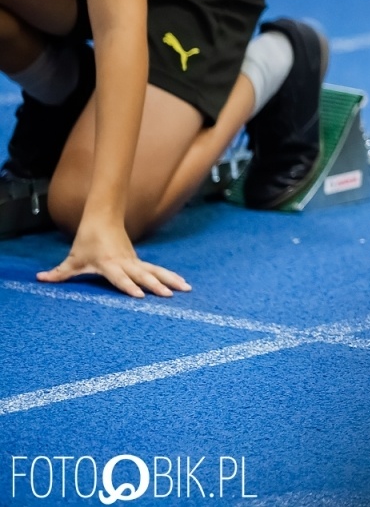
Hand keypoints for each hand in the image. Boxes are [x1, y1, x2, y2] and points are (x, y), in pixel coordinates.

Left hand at [37, 216, 189, 298]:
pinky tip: (182, 283)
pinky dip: (170, 275)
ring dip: (170, 279)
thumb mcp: (73, 258)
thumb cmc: (88, 239)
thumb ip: (59, 273)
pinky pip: (156, 269)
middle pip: (143, 275)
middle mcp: (125, 262)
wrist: (103, 217)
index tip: (140, 295)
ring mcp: (134, 260)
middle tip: (169, 295)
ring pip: (155, 271)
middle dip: (157, 285)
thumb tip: (40, 279)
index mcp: (109, 263)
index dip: (129, 286)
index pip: (120, 277)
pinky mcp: (139, 260)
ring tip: (186, 289)